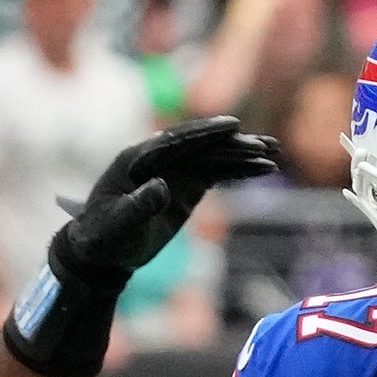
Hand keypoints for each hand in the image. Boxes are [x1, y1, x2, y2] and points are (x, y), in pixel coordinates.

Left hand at [51, 116, 284, 287]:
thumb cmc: (104, 238)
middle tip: (266, 146)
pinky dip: (238, 171)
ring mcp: (174, 170)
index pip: (176, 141)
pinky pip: (216, 173)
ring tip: (274, 155)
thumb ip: (138, 206)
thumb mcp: (117, 225)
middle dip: (233, 144)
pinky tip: (262, 168)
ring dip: (242, 155)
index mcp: (138, 159)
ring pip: (213, 157)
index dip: (205, 133)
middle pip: (201, 146)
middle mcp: (159, 158)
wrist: (103, 250)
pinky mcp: (186, 185)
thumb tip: (161, 186)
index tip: (233, 126)